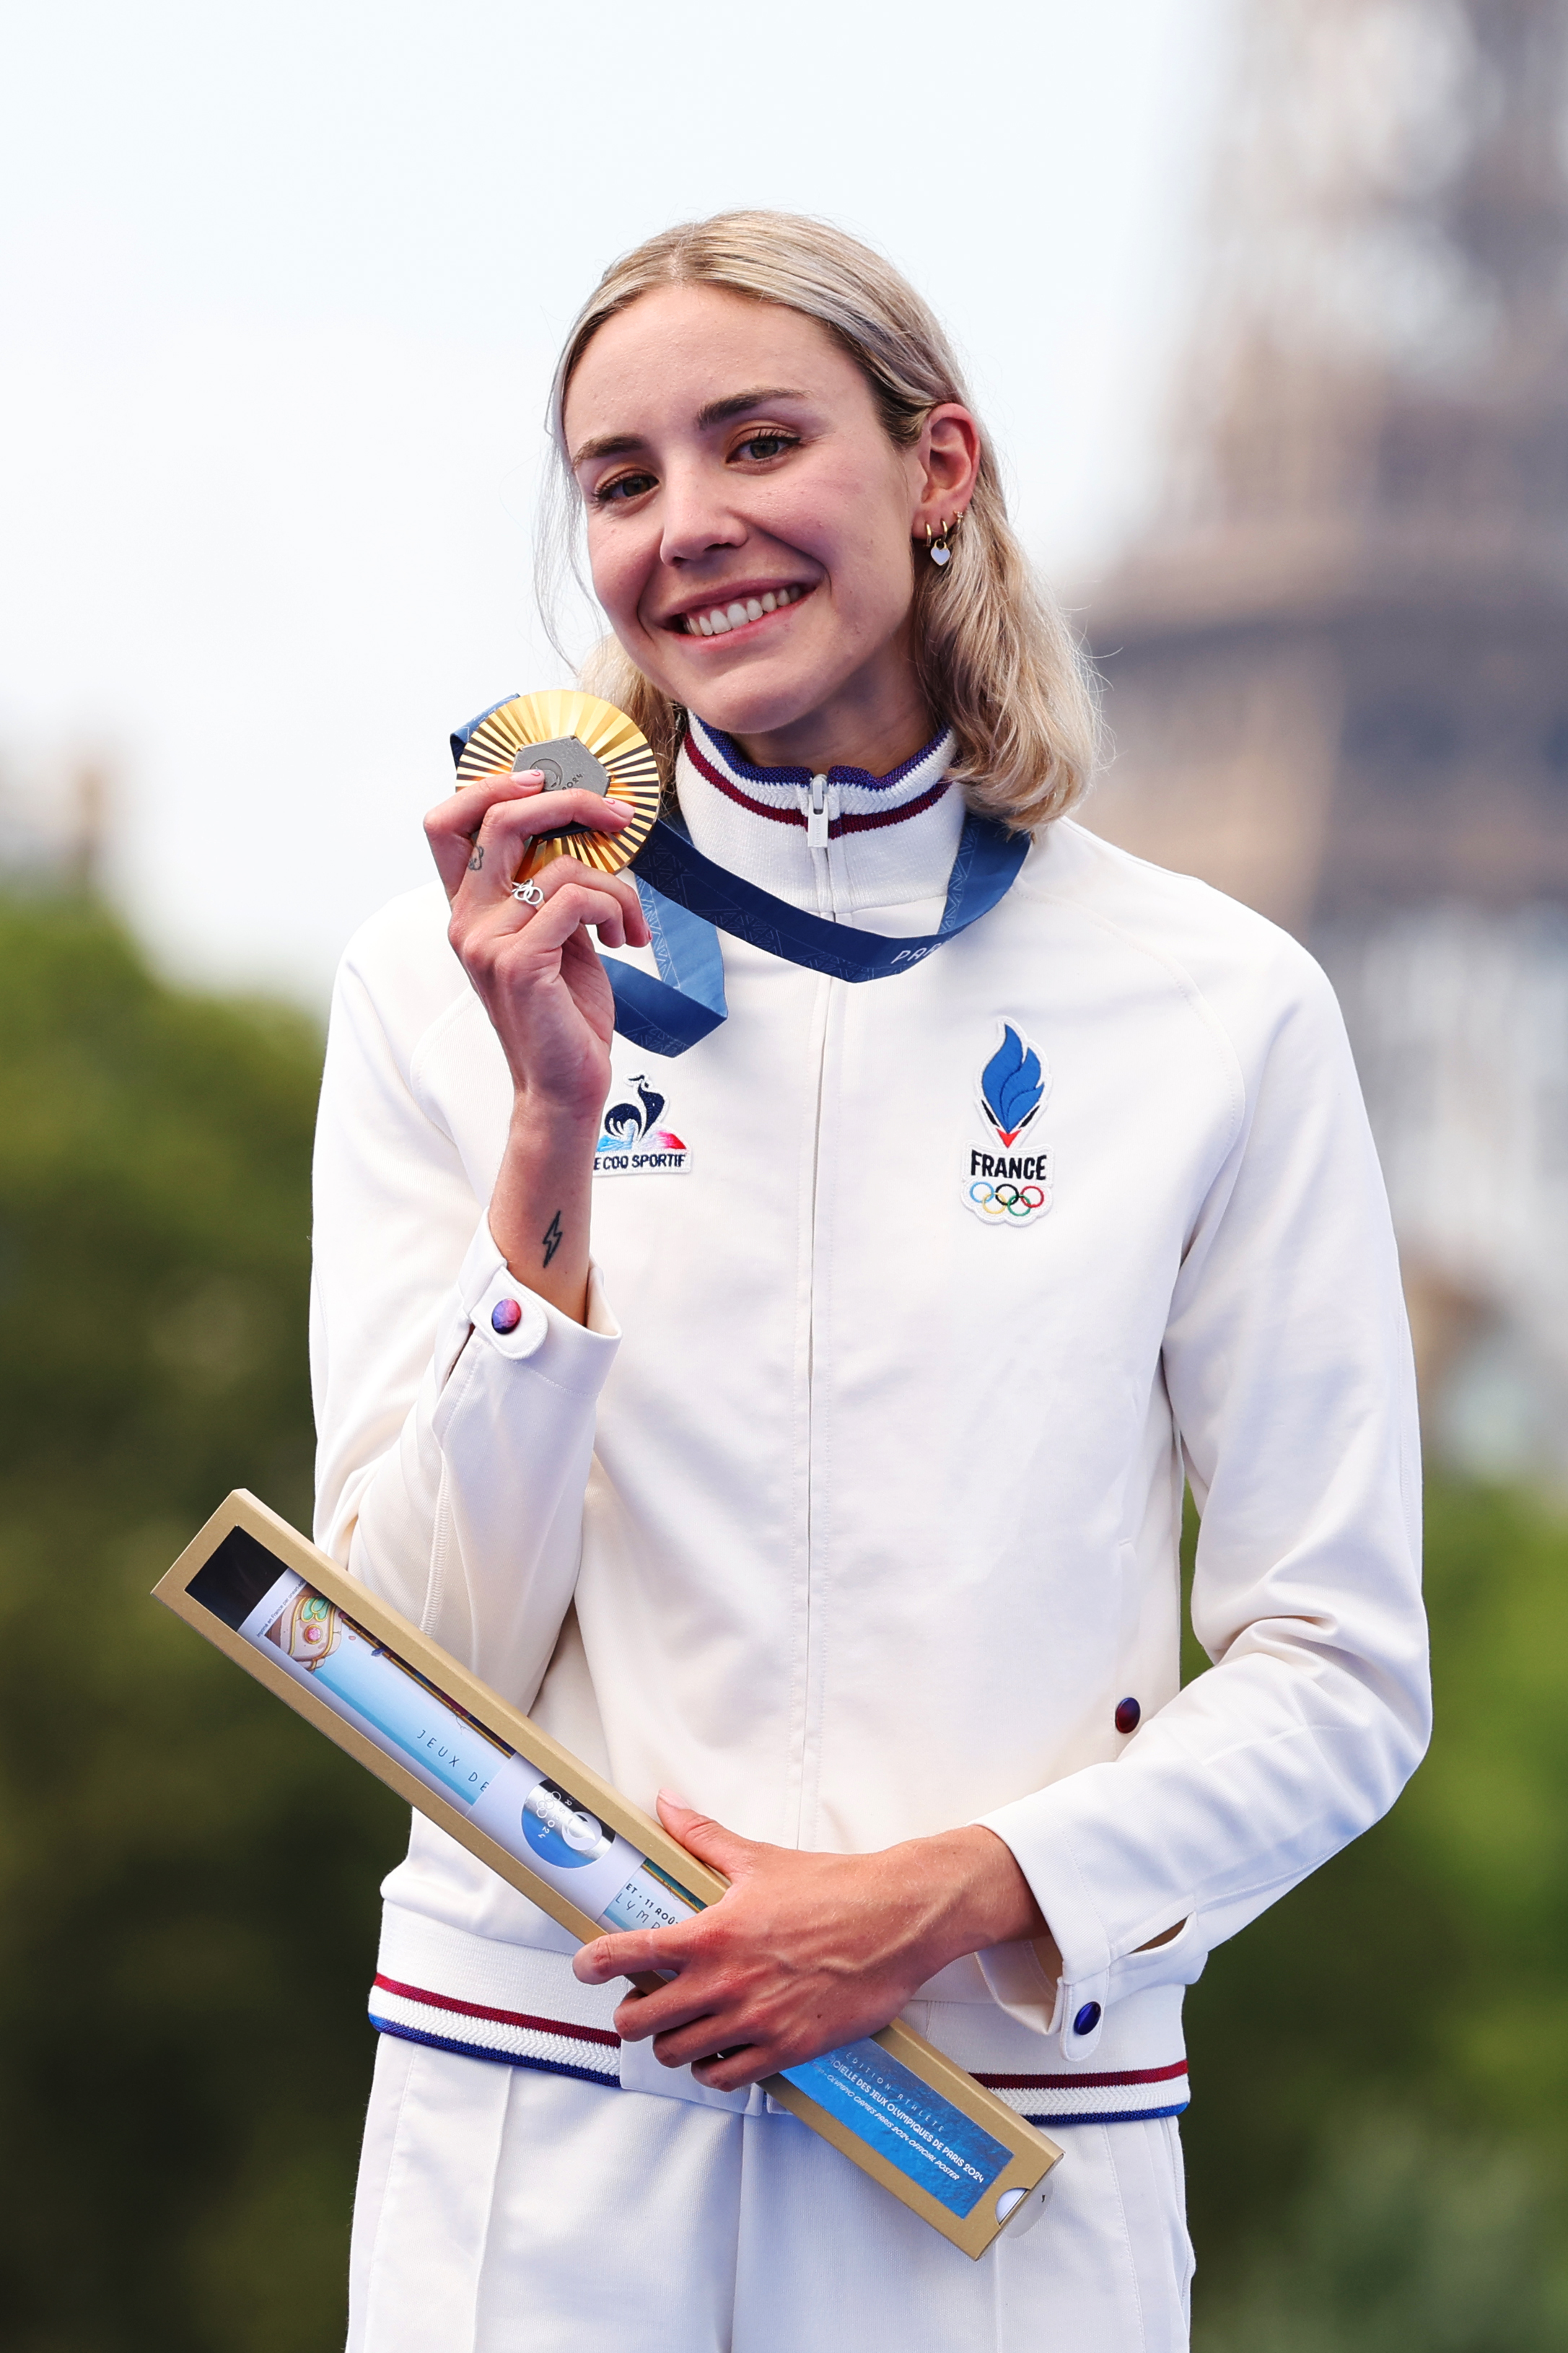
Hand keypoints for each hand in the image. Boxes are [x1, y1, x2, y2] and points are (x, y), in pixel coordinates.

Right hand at [426, 772, 651, 1123]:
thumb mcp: (557, 936)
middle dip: (570, 802)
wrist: (565, 1085)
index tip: (542, 781)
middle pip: (501, 818)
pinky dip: (614, 909)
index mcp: (468, 909)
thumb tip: (587, 826)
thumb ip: (551, 886)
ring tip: (629, 922)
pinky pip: (575, 900)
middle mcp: (464, 920)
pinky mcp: (518, 963)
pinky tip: (625, 939)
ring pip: (560, 865)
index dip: (488, 786)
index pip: (446, 824)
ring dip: (615, 886)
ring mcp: (485, 942)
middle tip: (618, 816)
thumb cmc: (565, 1011)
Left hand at [572, 1797, 1054, 2093]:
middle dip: (631, 2014)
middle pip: (641, 2022)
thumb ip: (704, 1837)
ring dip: (672, 2042)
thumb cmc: (833, 1888)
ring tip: (682, 2026)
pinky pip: (726, 2078)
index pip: (630, 1955)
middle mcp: (725, 1984)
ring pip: (678, 2055)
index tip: (585, 1967)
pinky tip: (721, 2050)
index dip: (594, 1965)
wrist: (896, 1920)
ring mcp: (754, 2023)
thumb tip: (667, 1806)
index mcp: (713, 1934)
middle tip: (639, 2002)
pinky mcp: (785, 2050)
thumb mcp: (759, 1858)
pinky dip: (714, 2068)